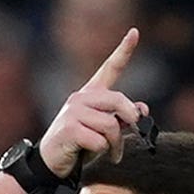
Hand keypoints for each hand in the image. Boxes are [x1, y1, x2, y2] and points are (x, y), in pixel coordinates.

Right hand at [39, 28, 149, 174]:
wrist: (52, 161)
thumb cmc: (80, 144)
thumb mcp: (104, 129)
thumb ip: (122, 118)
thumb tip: (141, 110)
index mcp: (91, 93)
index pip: (110, 68)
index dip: (124, 50)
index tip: (134, 32)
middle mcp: (81, 97)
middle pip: (119, 101)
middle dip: (130, 120)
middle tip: (133, 133)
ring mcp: (73, 112)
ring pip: (111, 125)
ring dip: (115, 144)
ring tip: (111, 153)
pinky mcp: (69, 128)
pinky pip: (99, 140)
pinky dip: (101, 151)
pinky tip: (90, 153)